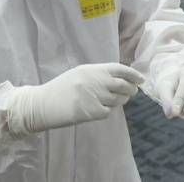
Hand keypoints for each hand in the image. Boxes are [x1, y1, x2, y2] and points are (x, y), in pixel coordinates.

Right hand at [8, 63, 144, 136]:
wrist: (42, 104)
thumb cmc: (62, 88)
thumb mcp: (80, 74)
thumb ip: (99, 74)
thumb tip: (123, 78)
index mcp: (93, 70)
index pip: (120, 69)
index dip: (133, 74)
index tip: (141, 79)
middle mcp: (95, 81)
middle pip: (123, 85)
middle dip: (131, 89)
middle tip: (132, 91)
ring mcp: (94, 97)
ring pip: (118, 100)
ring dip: (120, 100)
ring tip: (112, 100)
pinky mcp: (91, 112)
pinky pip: (108, 111)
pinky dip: (108, 110)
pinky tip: (100, 108)